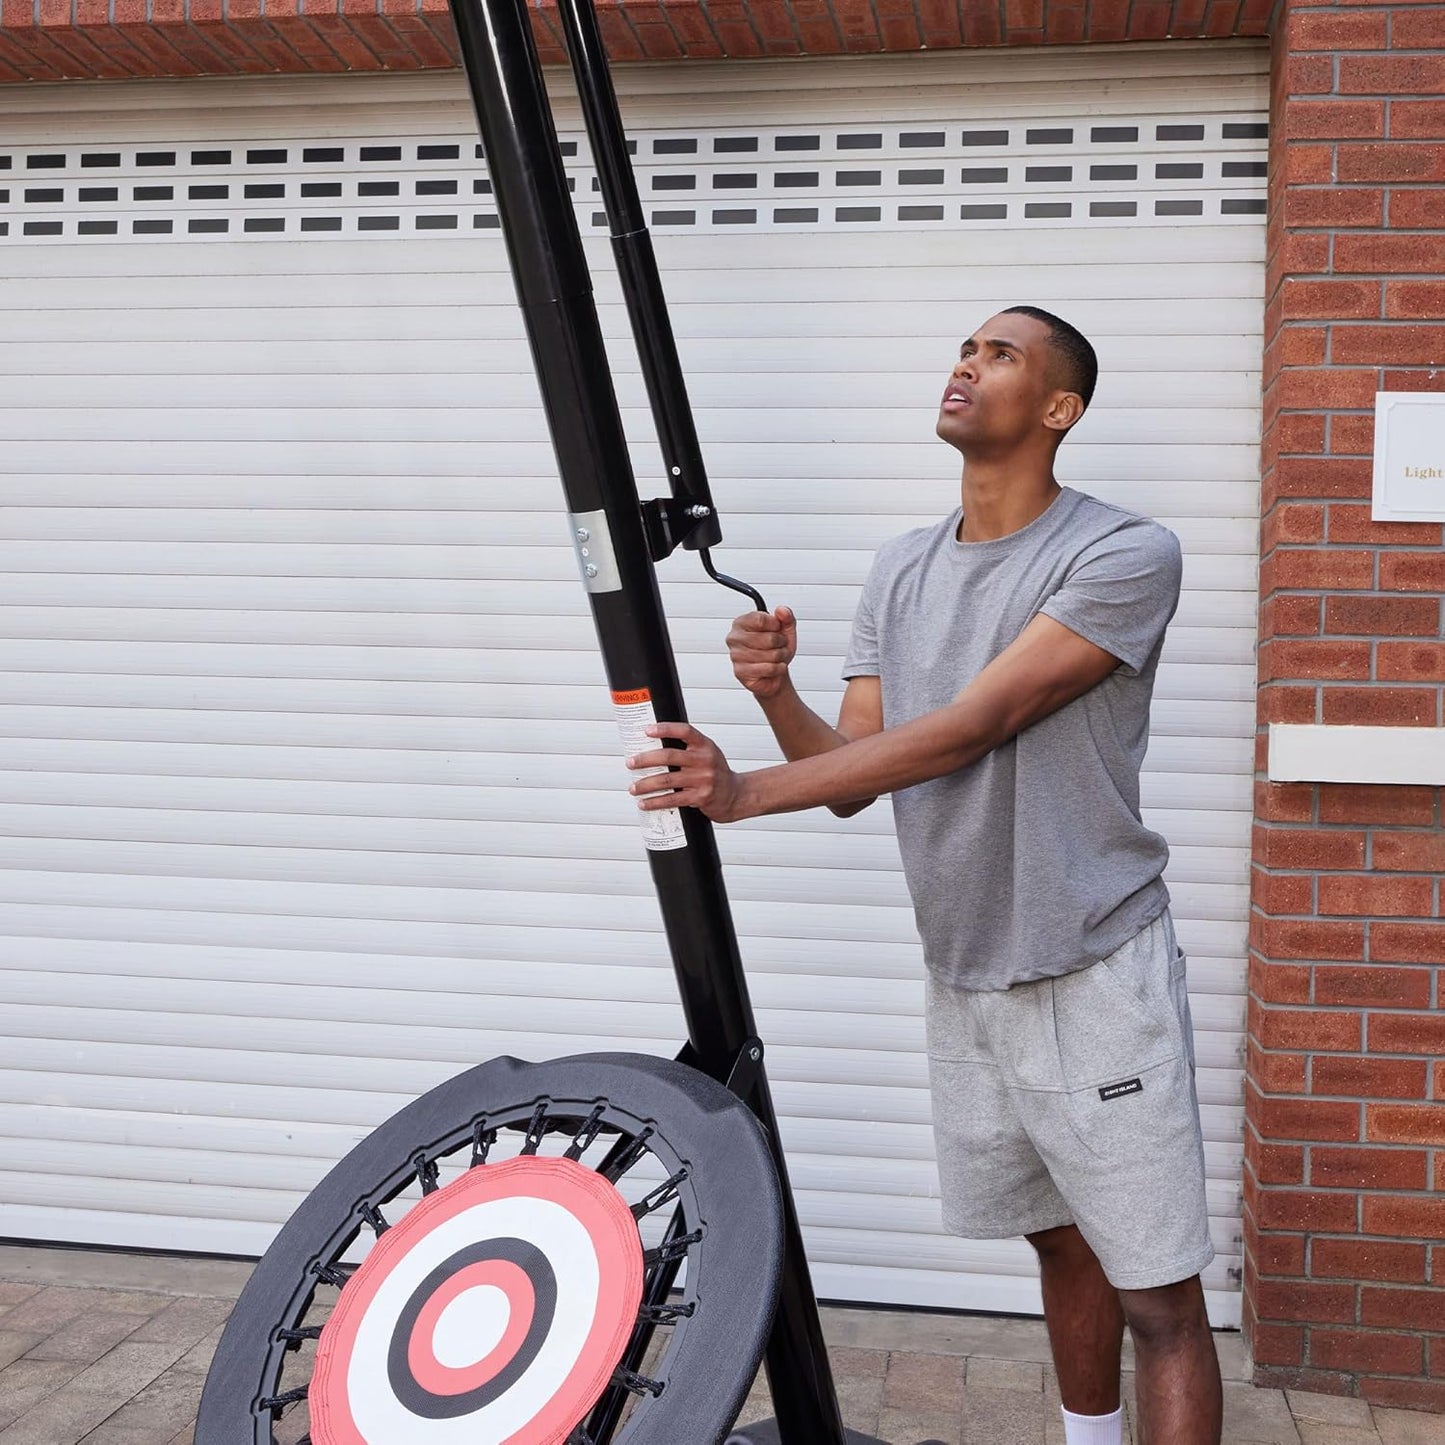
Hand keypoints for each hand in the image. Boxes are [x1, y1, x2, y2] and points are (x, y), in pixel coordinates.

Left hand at [626, 722, 751, 822]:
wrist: (734, 795)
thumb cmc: (715, 772)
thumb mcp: (706, 754)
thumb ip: (687, 748)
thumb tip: (653, 744)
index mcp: (705, 745)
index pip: (685, 731)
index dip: (665, 729)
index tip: (646, 730)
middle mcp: (705, 760)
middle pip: (669, 756)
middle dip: (645, 759)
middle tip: (630, 763)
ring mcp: (703, 779)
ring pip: (667, 780)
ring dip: (645, 784)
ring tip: (633, 787)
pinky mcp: (700, 797)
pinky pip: (672, 799)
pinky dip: (655, 802)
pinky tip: (644, 803)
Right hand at [727, 606, 796, 700]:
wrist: (773, 673)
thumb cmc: (775, 650)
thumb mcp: (785, 630)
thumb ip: (786, 617)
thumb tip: (782, 610)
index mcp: (742, 622)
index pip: (761, 619)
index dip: (775, 625)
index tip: (776, 629)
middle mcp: (735, 638)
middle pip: (769, 638)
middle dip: (781, 644)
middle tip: (779, 646)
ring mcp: (736, 655)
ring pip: (772, 655)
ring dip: (781, 657)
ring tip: (776, 658)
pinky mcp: (741, 672)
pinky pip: (769, 668)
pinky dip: (778, 669)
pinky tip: (774, 667)